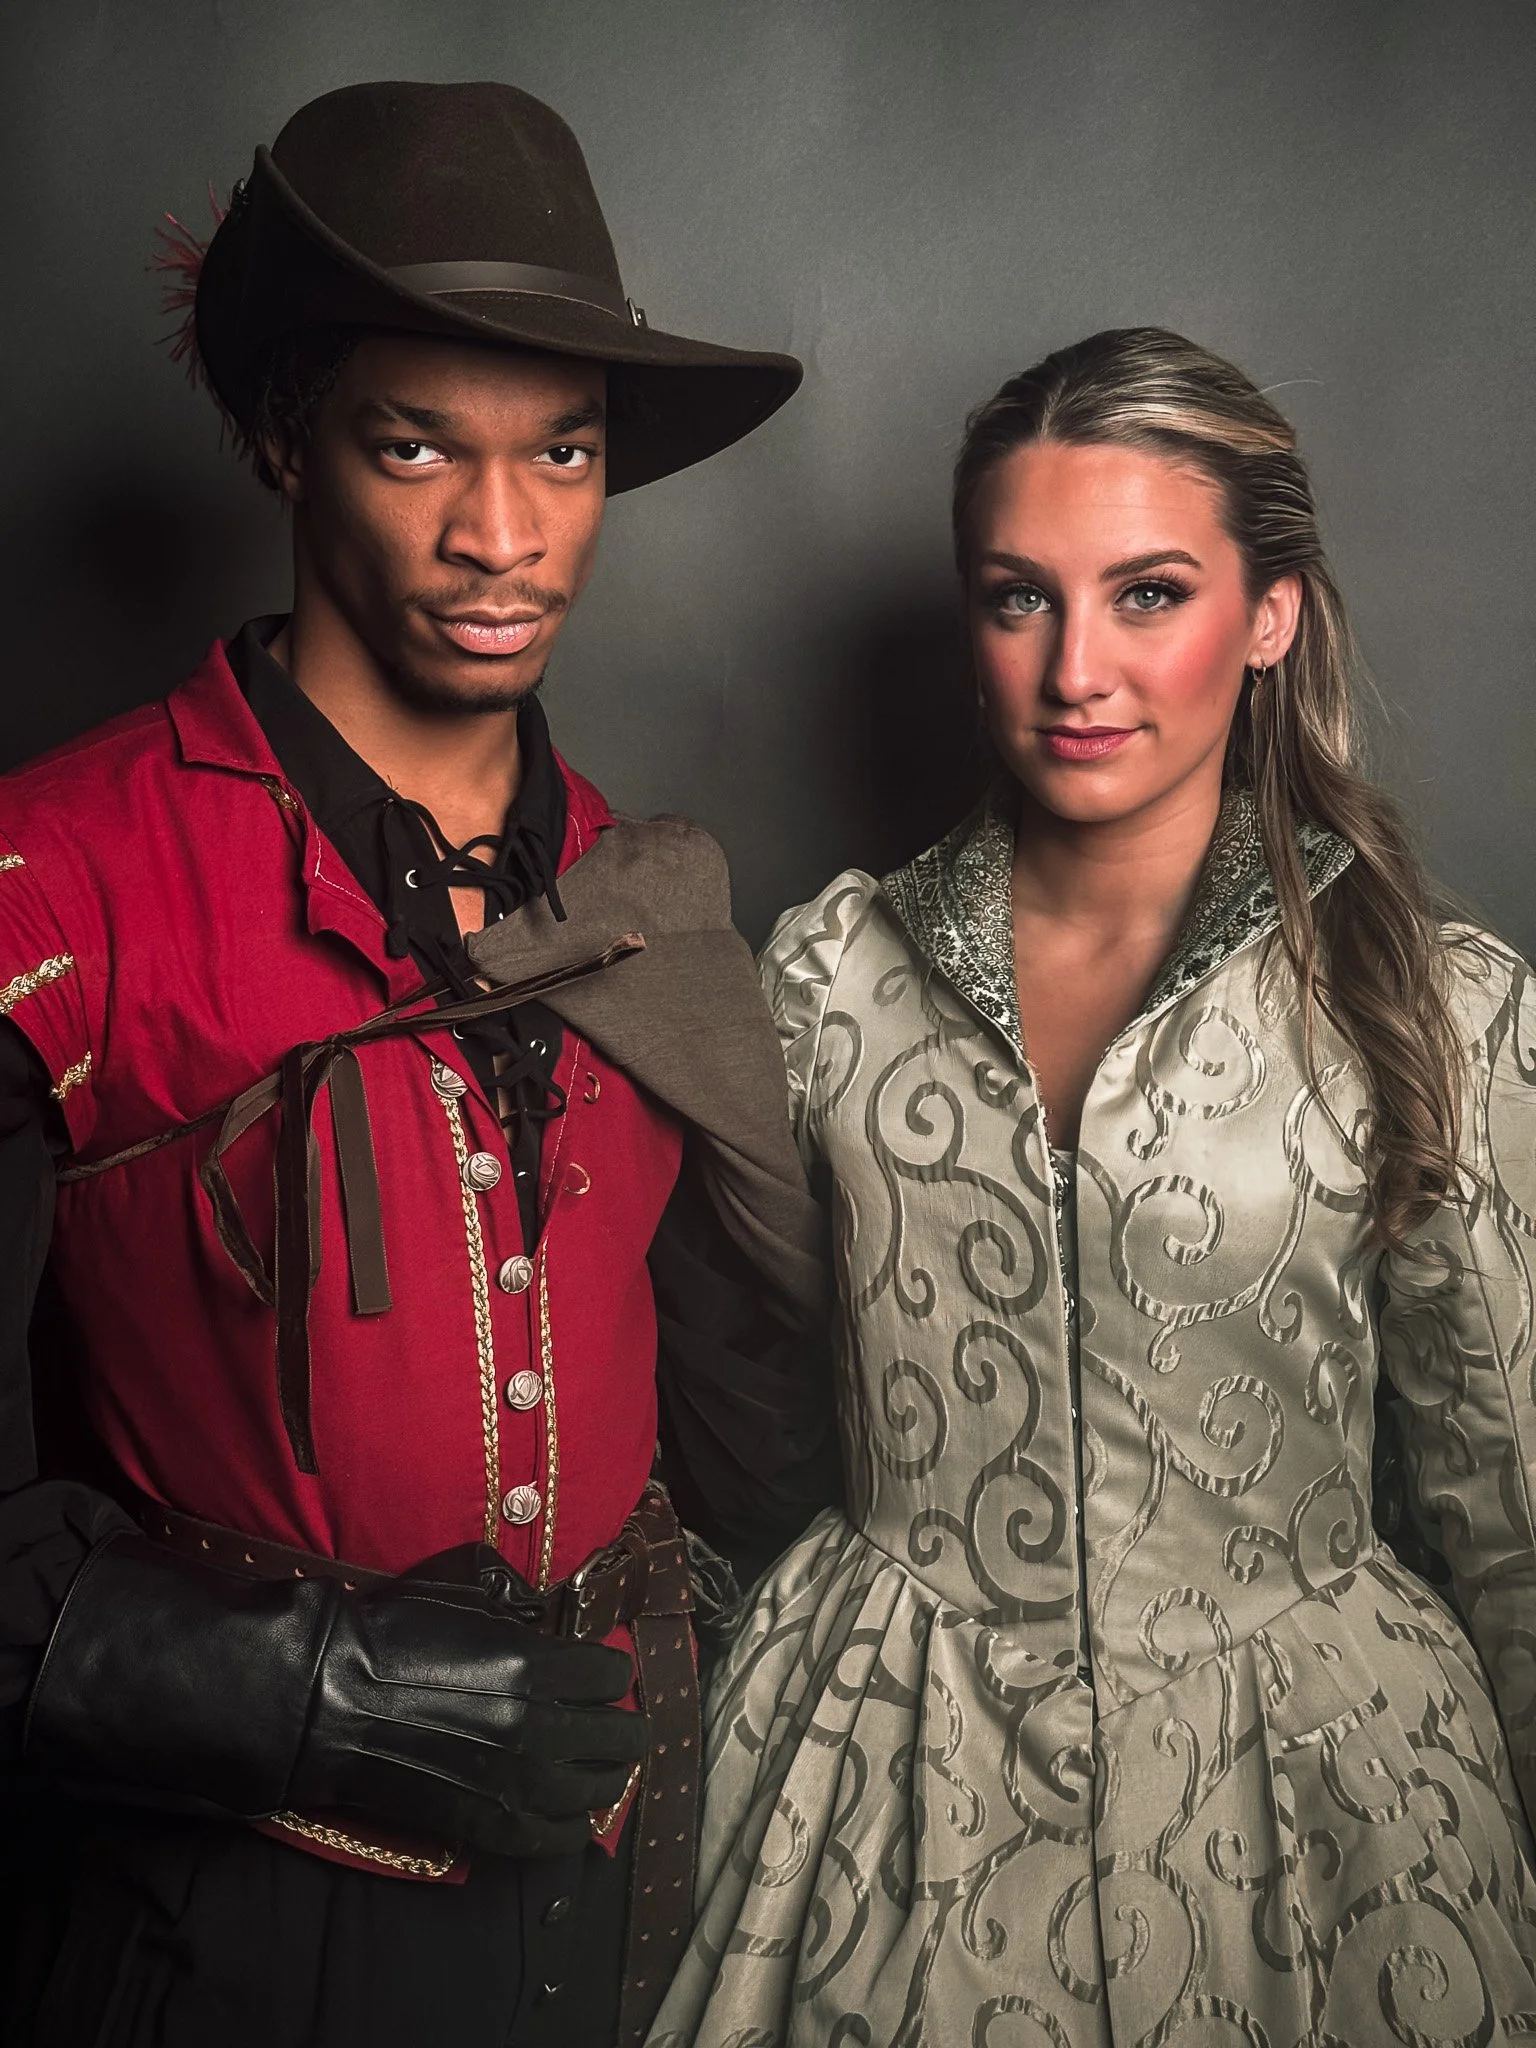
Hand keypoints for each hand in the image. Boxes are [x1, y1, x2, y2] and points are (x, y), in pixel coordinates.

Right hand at [289, 1576, 644, 1854]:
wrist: (331, 1701)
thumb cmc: (395, 1633)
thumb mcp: (463, 1586)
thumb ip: (515, 1596)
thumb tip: (541, 1612)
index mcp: (537, 1663)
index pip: (611, 1674)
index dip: (609, 1672)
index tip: (599, 1675)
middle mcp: (540, 1725)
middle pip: (619, 1735)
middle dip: (622, 1726)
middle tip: (614, 1725)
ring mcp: (517, 1781)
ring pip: (598, 1789)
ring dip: (606, 1777)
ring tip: (602, 1770)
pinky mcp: (490, 1824)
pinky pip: (557, 1837)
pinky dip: (573, 1827)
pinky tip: (574, 1816)